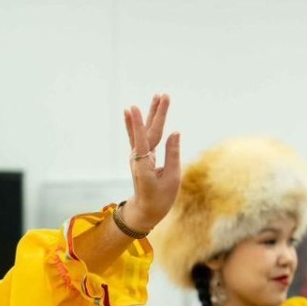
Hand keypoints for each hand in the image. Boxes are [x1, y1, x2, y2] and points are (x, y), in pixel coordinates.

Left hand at [123, 94, 181, 229]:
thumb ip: (173, 154)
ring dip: (151, 114)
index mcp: (144, 165)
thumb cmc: (160, 198)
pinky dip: (138, 123)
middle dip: (156, 113)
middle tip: (163, 95)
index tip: (133, 108)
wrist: (146, 210)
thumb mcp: (172, 179)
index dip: (137, 124)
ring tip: (157, 97)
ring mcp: (138, 156)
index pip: (143, 140)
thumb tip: (175, 132)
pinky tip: (131, 112)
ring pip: (145, 131)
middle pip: (148, 131)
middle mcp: (138, 157)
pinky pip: (141, 136)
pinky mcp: (141, 156)